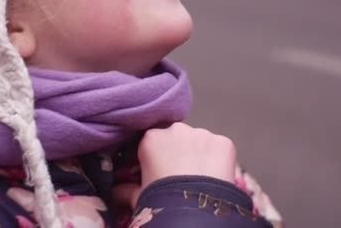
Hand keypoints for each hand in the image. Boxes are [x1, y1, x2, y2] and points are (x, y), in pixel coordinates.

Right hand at [113, 122, 236, 207]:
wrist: (196, 209)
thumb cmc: (163, 201)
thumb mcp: (139, 197)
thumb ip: (126, 190)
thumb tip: (116, 191)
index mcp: (151, 139)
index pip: (152, 143)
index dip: (156, 157)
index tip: (159, 171)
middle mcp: (176, 130)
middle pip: (177, 138)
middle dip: (178, 152)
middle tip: (181, 177)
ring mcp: (202, 134)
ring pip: (199, 141)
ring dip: (198, 154)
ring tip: (200, 178)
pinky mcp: (224, 142)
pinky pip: (219, 148)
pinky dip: (218, 160)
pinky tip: (215, 177)